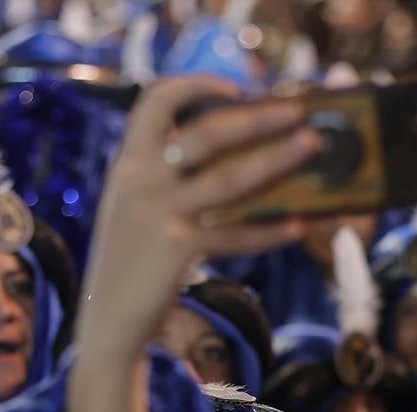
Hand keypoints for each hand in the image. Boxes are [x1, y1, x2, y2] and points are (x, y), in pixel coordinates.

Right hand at [68, 77, 319, 411]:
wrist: (105, 322)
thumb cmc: (130, 264)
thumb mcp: (132, 209)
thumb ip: (164, 178)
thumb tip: (231, 158)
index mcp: (127, 163)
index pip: (155, 100)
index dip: (196, 84)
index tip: (235, 88)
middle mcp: (139, 181)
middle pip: (206, 132)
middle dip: (257, 116)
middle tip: (297, 111)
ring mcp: (158, 215)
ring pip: (229, 179)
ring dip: (276, 158)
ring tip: (311, 146)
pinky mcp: (177, 251)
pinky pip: (234, 236)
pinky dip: (268, 231)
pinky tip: (298, 225)